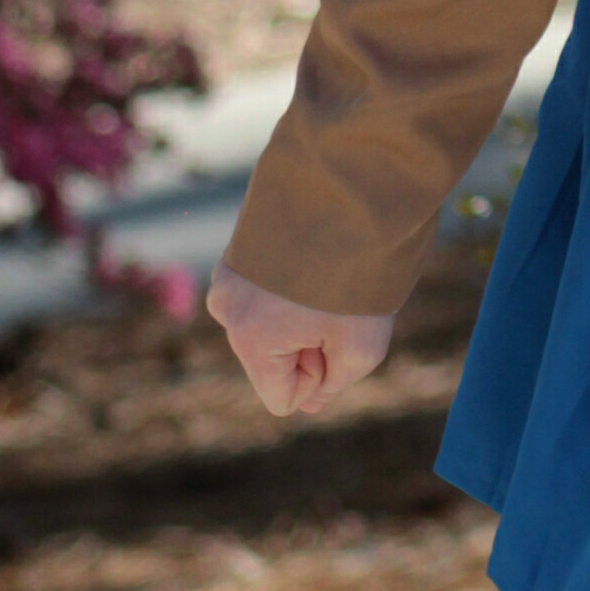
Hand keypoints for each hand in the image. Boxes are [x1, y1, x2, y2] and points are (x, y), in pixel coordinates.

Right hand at [206, 261, 395, 418]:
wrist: (352, 190)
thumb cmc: (360, 274)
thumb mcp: (362, 347)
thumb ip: (334, 383)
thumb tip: (312, 400)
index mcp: (249, 339)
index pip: (281, 398)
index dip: (318, 379)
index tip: (335, 339)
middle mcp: (226, 310)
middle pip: (272, 363)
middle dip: (307, 347)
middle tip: (336, 306)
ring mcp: (227, 279)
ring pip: (269, 330)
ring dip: (300, 319)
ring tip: (325, 281)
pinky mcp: (237, 254)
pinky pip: (264, 298)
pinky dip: (291, 292)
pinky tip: (314, 265)